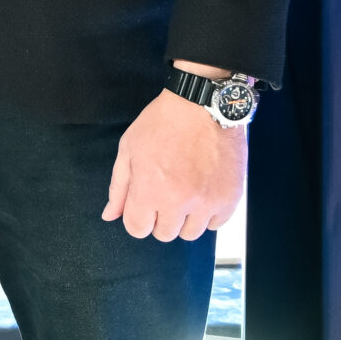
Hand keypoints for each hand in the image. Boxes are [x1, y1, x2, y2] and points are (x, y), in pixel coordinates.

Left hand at [102, 63, 246, 240]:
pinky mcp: (230, 198)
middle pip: (165, 234)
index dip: (137, 216)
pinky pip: (216, 224)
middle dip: (160, 216)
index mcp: (149, 189)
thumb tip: (110, 216)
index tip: (143, 202)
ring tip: (185, 191)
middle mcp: (179, 201)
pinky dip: (209, 214)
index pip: (137, 229)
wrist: (202, 105)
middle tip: (165, 191)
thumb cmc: (161, 123)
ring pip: (191, 233)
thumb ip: (119, 187)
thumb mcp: (129, 149)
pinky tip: (203, 191)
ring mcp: (207, 202)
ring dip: (185, 218)